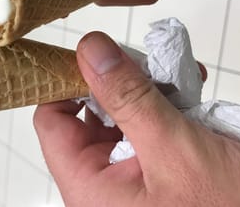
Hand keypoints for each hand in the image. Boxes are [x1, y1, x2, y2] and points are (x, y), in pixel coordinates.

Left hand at [34, 32, 239, 205]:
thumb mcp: (174, 148)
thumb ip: (127, 96)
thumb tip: (89, 49)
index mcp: (90, 189)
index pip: (51, 122)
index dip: (64, 82)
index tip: (92, 53)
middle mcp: (104, 184)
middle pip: (87, 113)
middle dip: (117, 82)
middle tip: (145, 62)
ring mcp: (131, 176)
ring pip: (121, 114)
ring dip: (146, 90)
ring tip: (178, 77)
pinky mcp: (156, 168)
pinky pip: (147, 125)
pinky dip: (164, 103)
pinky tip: (188, 90)